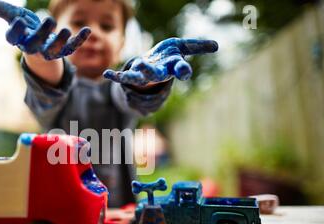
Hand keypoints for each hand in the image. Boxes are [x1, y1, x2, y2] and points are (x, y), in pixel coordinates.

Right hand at [0, 0, 90, 59]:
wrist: (40, 44)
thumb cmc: (25, 28)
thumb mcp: (13, 17)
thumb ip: (2, 10)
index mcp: (19, 39)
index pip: (14, 38)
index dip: (15, 31)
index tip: (18, 21)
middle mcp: (33, 47)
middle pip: (35, 45)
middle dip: (42, 35)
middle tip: (49, 20)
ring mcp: (48, 51)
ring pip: (54, 51)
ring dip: (60, 41)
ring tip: (65, 30)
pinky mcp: (62, 51)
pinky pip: (71, 48)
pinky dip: (79, 40)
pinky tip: (87, 30)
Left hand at [103, 38, 218, 85]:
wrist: (153, 65)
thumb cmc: (168, 56)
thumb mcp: (183, 47)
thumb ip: (198, 46)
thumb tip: (217, 46)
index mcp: (172, 67)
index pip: (180, 69)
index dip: (182, 70)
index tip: (184, 72)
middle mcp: (158, 73)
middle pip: (155, 75)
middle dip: (150, 71)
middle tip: (144, 67)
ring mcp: (144, 76)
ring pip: (139, 78)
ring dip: (133, 75)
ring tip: (125, 73)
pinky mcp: (132, 75)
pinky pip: (122, 77)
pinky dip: (115, 77)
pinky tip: (106, 74)